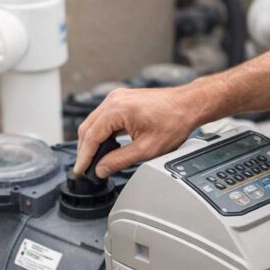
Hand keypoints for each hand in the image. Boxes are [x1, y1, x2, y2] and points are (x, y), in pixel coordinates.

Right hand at [73, 86, 200, 178]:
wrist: (189, 105)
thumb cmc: (174, 121)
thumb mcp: (146, 149)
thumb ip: (119, 160)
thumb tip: (101, 169)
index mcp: (117, 109)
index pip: (91, 136)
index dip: (84, 157)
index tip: (80, 171)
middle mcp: (114, 99)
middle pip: (87, 128)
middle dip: (84, 150)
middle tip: (85, 169)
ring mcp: (117, 97)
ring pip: (94, 122)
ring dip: (91, 141)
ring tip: (92, 160)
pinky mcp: (122, 99)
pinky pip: (104, 117)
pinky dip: (100, 132)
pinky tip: (104, 145)